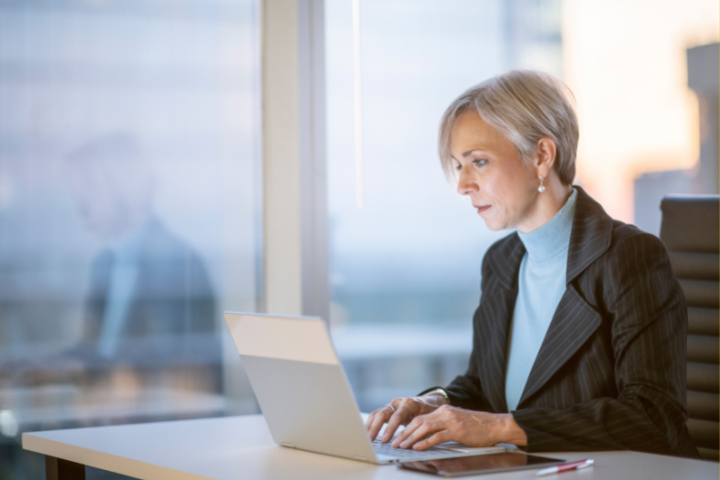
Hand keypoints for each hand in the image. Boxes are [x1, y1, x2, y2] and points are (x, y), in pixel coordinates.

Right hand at [365, 394, 447, 442]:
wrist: (430, 402)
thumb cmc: (431, 413)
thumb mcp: (429, 420)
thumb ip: (421, 430)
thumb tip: (413, 445)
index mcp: (409, 404)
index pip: (397, 416)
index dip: (390, 429)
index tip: (385, 440)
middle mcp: (399, 402)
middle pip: (383, 413)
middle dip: (376, 427)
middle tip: (371, 439)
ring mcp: (392, 405)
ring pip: (377, 413)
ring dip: (370, 426)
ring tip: (366, 438)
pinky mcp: (388, 409)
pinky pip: (377, 415)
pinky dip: (371, 424)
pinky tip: (368, 434)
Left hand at [391, 405, 526, 449]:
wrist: (495, 425)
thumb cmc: (477, 427)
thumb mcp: (456, 422)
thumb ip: (442, 426)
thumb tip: (426, 437)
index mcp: (443, 410)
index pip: (419, 418)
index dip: (406, 428)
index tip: (398, 437)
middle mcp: (444, 413)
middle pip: (418, 421)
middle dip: (404, 433)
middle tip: (395, 443)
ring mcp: (450, 420)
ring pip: (425, 428)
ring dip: (411, 438)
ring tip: (402, 446)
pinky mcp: (457, 430)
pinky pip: (437, 436)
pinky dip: (425, 442)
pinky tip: (417, 448)